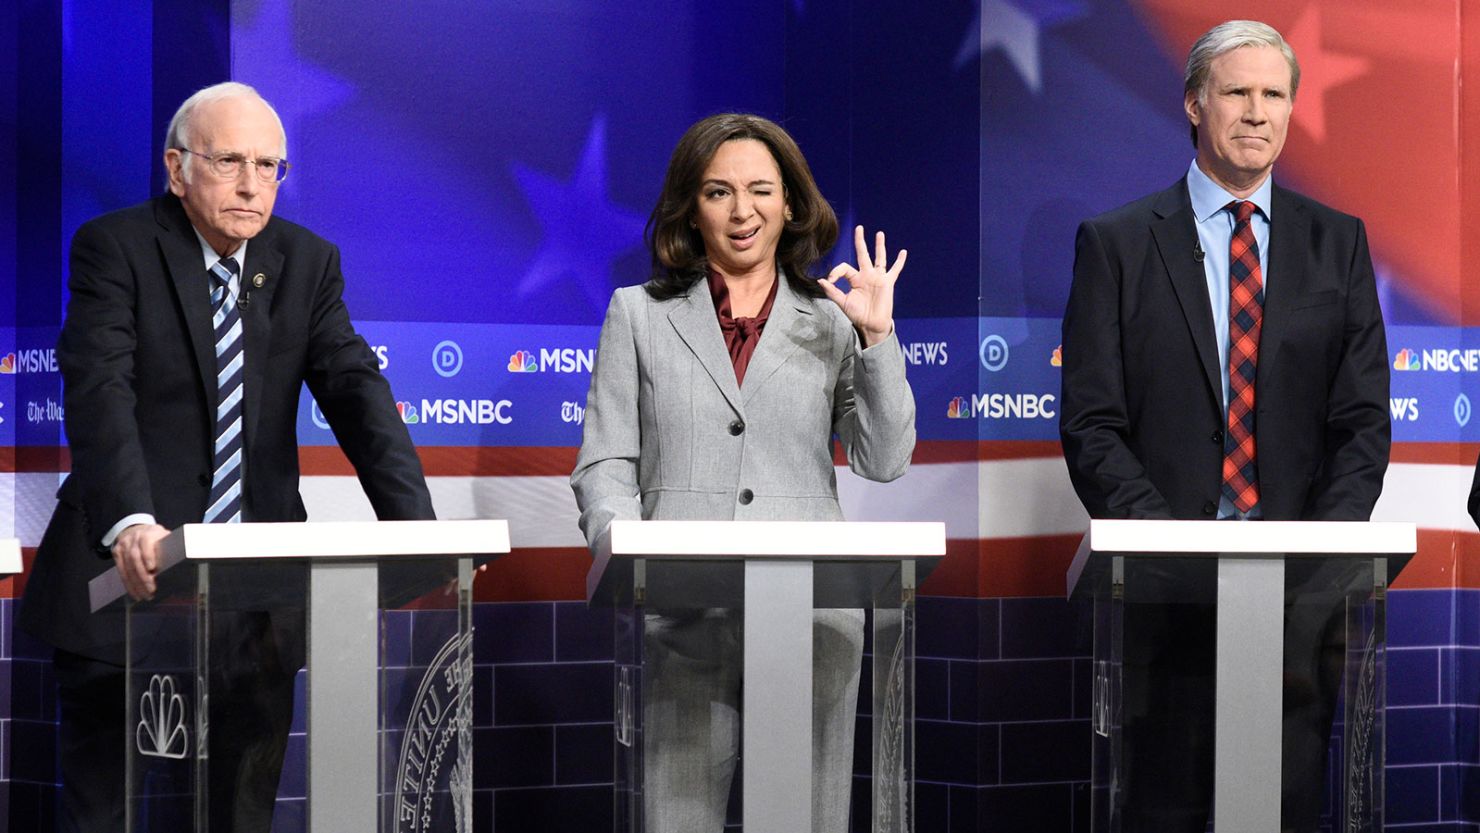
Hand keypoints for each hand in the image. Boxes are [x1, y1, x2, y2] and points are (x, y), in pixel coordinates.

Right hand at [112, 523, 168, 600]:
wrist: (136, 530)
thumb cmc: (156, 538)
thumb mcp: (165, 537)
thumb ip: (172, 547)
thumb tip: (188, 561)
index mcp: (148, 533)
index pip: (146, 543)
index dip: (148, 556)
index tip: (153, 568)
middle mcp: (134, 538)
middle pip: (135, 558)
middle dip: (143, 576)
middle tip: (152, 590)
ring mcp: (123, 545)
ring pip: (127, 567)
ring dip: (136, 583)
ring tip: (145, 595)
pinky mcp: (117, 553)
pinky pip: (121, 571)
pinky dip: (128, 584)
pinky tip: (135, 593)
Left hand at [818, 225, 906, 346]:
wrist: (871, 325)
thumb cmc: (857, 315)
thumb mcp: (843, 302)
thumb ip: (832, 291)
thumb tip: (820, 280)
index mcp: (854, 279)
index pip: (844, 268)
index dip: (835, 271)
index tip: (830, 281)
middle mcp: (866, 275)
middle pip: (862, 254)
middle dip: (860, 241)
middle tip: (859, 228)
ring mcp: (877, 278)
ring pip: (879, 258)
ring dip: (879, 246)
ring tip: (879, 233)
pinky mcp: (887, 283)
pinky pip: (894, 270)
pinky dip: (899, 262)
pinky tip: (903, 252)